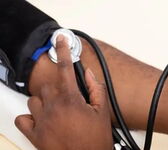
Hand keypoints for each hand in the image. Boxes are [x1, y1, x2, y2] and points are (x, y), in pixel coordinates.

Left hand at [14, 35, 112, 149]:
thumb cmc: (95, 140)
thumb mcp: (103, 112)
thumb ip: (96, 88)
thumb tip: (88, 73)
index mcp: (71, 100)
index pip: (65, 69)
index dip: (63, 51)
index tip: (60, 40)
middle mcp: (53, 108)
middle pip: (48, 86)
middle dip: (59, 89)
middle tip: (71, 100)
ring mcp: (41, 122)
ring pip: (35, 100)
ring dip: (45, 102)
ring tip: (58, 111)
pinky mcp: (34, 135)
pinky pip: (23, 118)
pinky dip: (31, 117)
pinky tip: (43, 120)